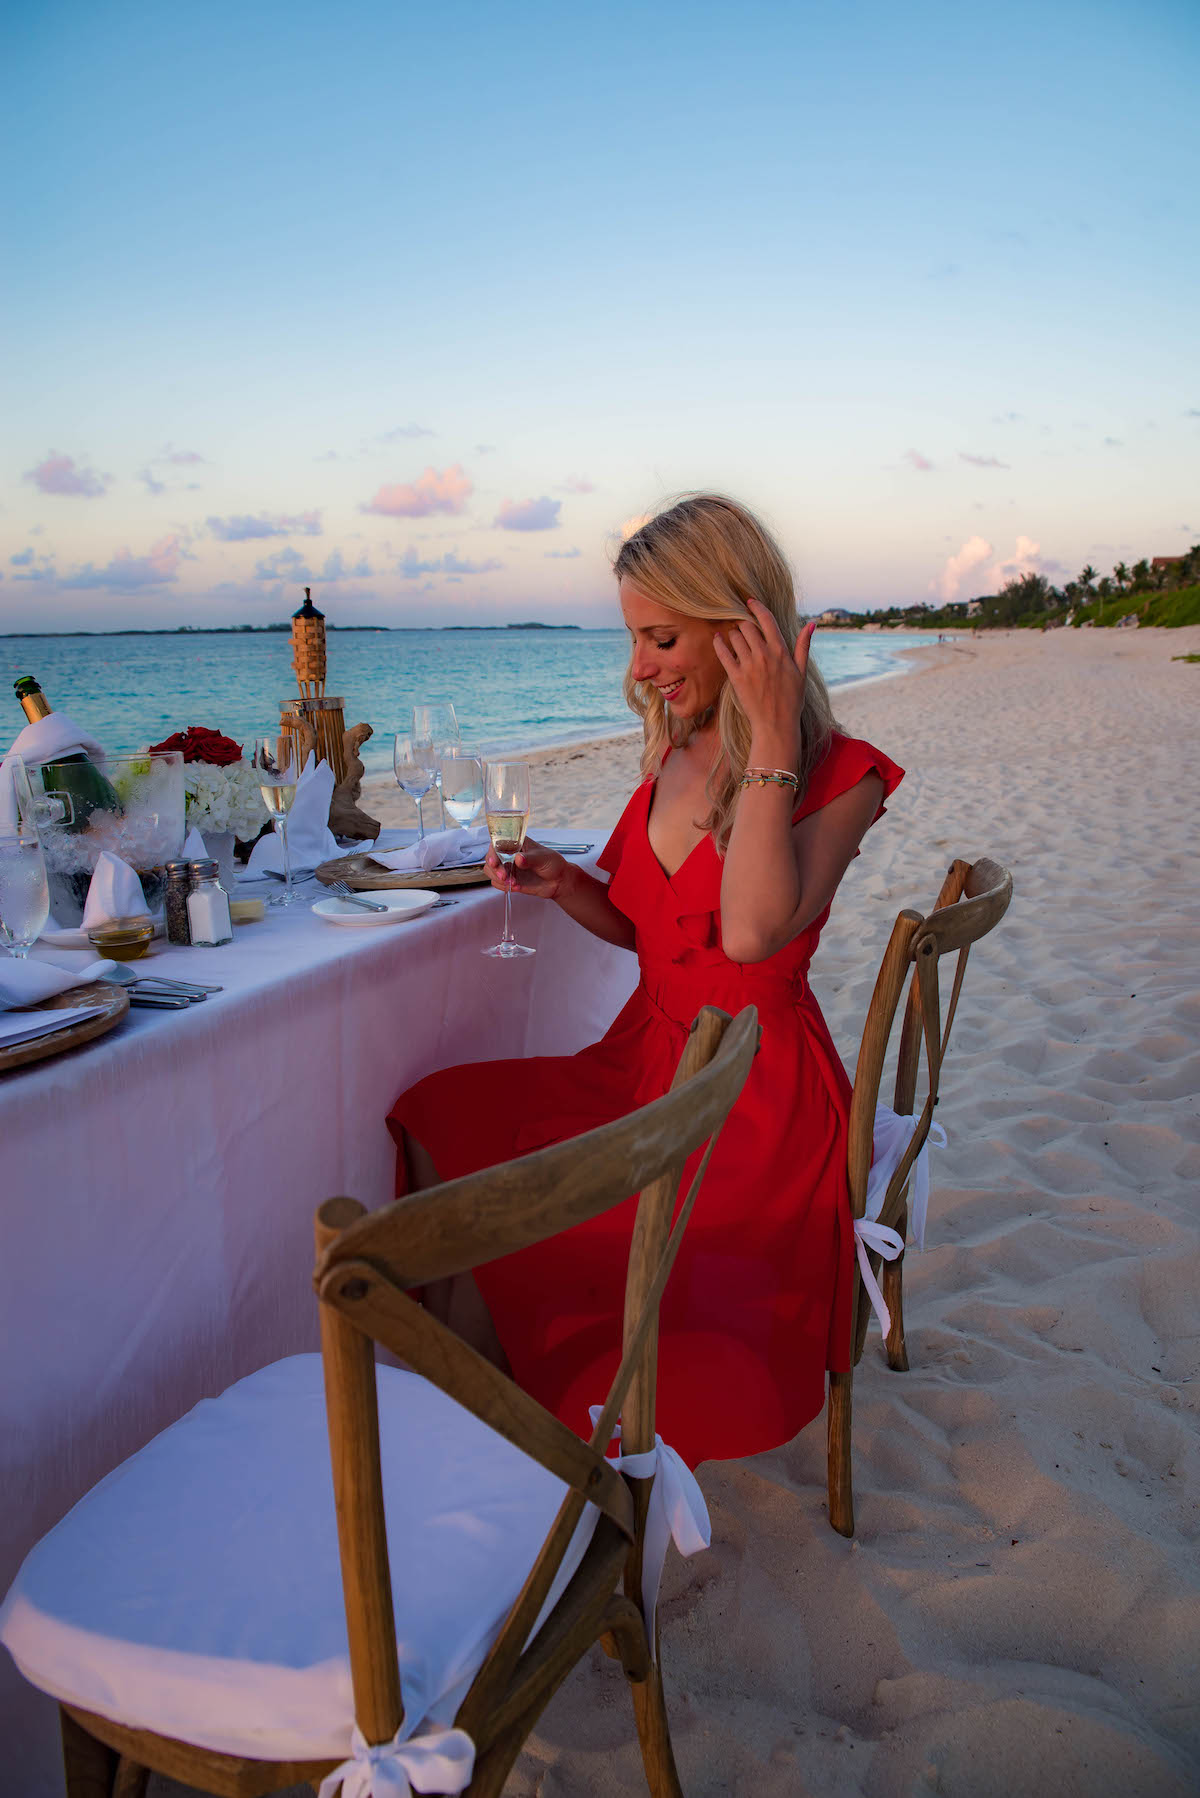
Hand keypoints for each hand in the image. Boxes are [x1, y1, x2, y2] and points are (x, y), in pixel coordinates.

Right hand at [484, 836, 570, 900]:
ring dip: (499, 879)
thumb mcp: (543, 858)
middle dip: (495, 869)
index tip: (494, 862)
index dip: (492, 852)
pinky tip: (517, 887)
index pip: (497, 844)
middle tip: (504, 876)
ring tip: (514, 883)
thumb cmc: (552, 863)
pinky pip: (498, 883)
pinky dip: (504, 886)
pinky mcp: (509, 880)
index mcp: (516, 843)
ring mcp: (508, 867)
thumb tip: (518, 859)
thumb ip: (530, 859)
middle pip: (490, 859)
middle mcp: (508, 854)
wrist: (558, 881)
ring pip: (491, 872)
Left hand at [712, 600, 814, 759]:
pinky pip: (723, 654)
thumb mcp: (802, 672)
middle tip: (740, 625)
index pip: (767, 619)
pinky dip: (718, 644)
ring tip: (733, 636)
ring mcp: (749, 666)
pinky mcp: (736, 678)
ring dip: (732, 633)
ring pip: (735, 637)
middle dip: (743, 622)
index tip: (749, 601)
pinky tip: (717, 639)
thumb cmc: (792, 699)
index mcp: (781, 651)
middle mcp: (764, 655)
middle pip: (747, 625)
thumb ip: (803, 646)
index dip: (757, 607)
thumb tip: (811, 624)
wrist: (776, 725)